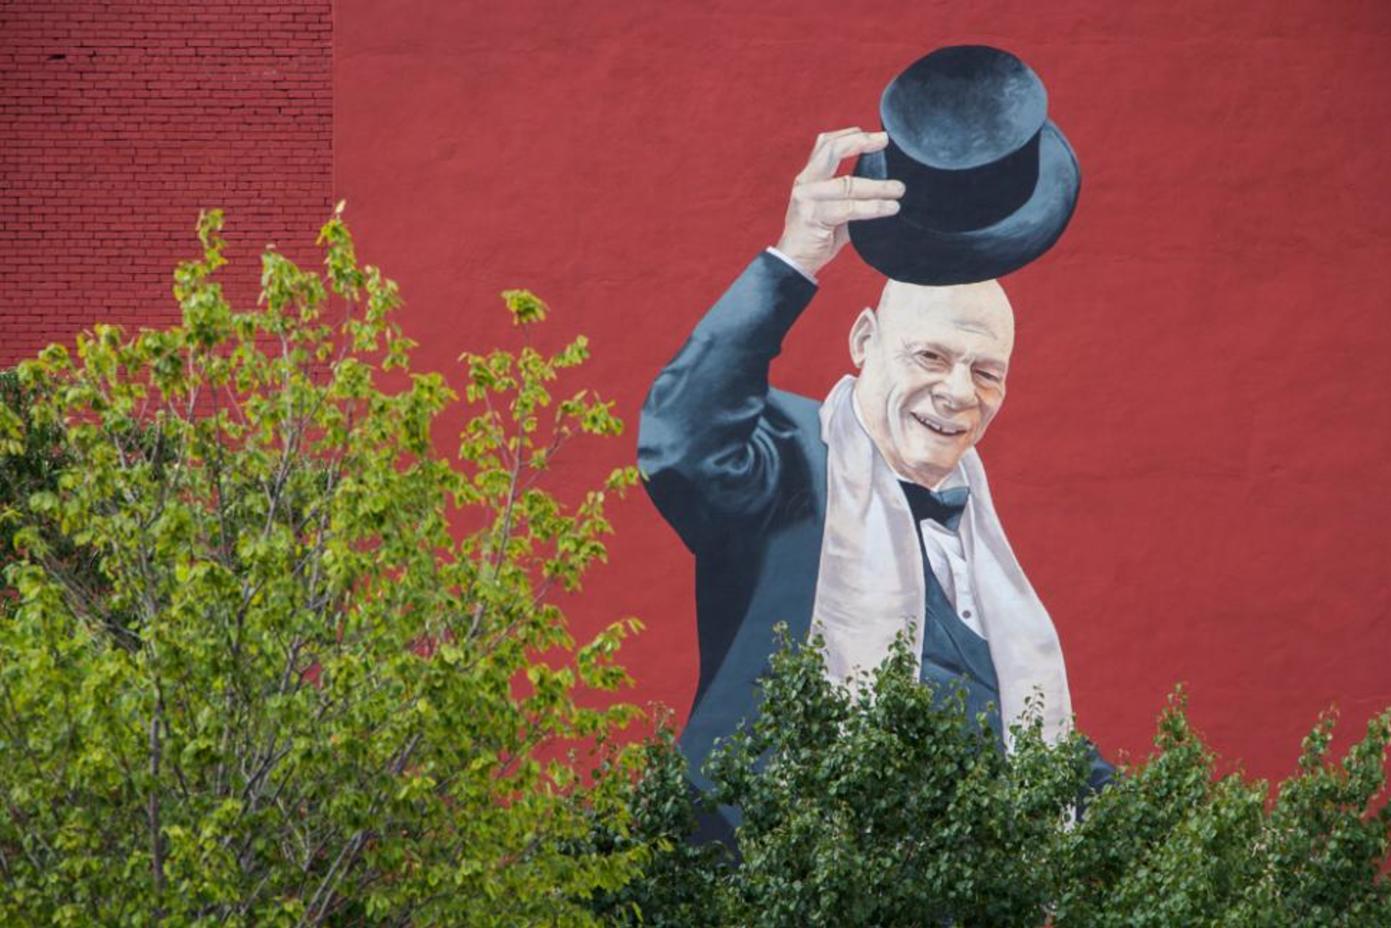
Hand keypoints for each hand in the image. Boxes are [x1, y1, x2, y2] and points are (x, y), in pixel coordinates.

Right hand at [774, 128, 903, 277]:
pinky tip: (890, 208)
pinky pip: (848, 208)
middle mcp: (805, 183)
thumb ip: (852, 197)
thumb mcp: (835, 210)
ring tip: (899, 189)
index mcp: (809, 177)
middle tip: (884, 141)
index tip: (878, 137)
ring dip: (877, 186)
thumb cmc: (818, 237)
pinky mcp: (812, 217)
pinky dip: (873, 207)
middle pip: (831, 150)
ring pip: (847, 184)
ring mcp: (806, 198)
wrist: (795, 263)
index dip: (850, 135)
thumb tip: (888, 188)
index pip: (825, 144)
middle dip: (860, 142)